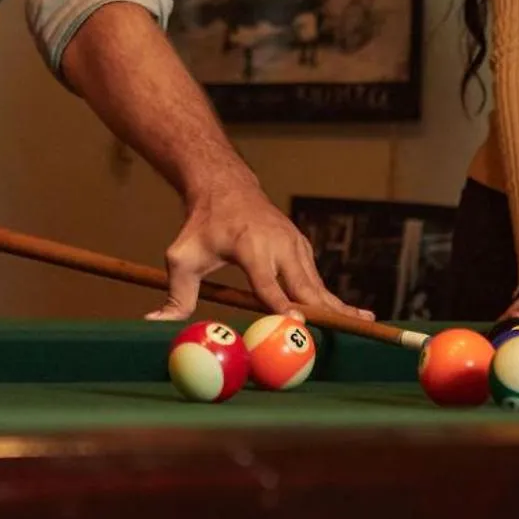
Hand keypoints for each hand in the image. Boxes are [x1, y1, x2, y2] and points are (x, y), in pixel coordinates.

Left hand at [147, 182, 373, 323]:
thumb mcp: (182, 257)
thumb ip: (175, 294)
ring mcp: (295, 245)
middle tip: (349, 332)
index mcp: (251, 247)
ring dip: (337, 306)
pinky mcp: (301, 249)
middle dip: (326, 311)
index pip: (269, 284)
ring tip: (364, 325)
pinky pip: (316, 279)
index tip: (295, 324)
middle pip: (306, 286)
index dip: (282, 305)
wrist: (226, 186)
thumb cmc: (201, 225)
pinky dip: (330, 297)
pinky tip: (351, 315)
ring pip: (317, 283)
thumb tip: (154, 321)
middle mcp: (279, 244)